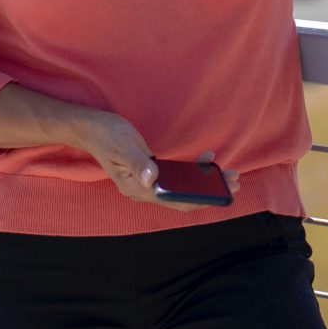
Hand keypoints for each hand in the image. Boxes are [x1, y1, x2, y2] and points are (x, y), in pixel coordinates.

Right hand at [75, 113, 240, 211]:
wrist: (91, 127)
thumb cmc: (107, 135)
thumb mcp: (123, 145)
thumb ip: (138, 162)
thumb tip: (152, 179)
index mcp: (136, 189)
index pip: (173, 201)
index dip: (199, 199)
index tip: (221, 192)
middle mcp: (143, 190)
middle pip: (181, 198)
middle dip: (209, 191)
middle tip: (236, 180)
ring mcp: (147, 183)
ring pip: (182, 189)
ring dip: (205, 183)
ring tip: (228, 174)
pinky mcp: (151, 173)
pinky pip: (176, 178)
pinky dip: (193, 172)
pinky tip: (207, 161)